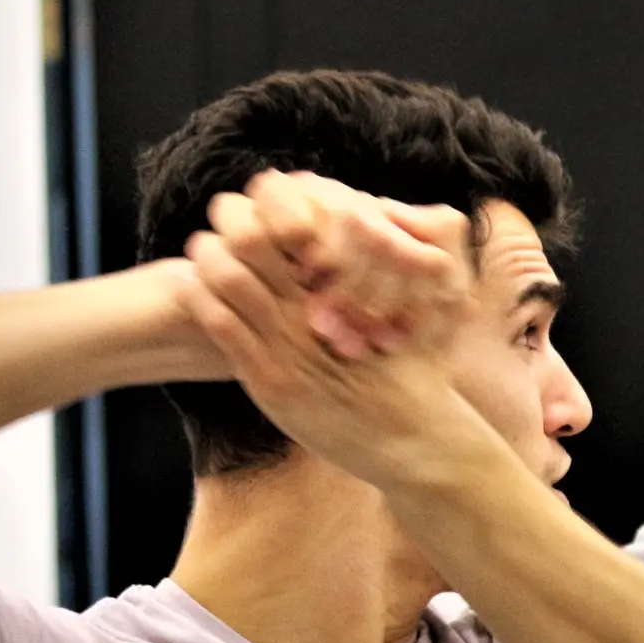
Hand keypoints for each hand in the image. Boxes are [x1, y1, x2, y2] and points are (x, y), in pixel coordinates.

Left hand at [175, 179, 488, 488]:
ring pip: (227, 276)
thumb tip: (444, 215)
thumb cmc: (422, 375)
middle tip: (228, 218)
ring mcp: (290, 345)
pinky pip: (220, 325)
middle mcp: (317, 308)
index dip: (273, 201)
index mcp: (352, 283)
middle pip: (253, 237)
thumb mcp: (441, 309)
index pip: (297, 218)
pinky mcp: (271, 381)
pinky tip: (199, 290)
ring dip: (209, 256)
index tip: (266, 203)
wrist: (416, 442)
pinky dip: (202, 299)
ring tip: (207, 250)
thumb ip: (435, 260)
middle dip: (235, 219)